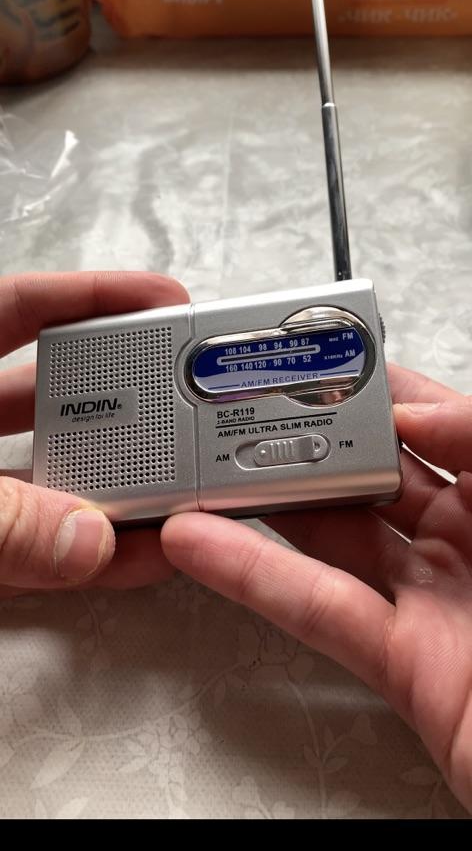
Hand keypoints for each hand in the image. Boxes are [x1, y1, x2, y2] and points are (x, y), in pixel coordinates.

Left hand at [0, 270, 187, 597]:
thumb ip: (0, 521)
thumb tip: (87, 539)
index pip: (15, 305)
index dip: (90, 294)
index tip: (162, 299)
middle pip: (55, 393)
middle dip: (127, 398)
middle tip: (191, 402)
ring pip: (55, 476)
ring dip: (117, 488)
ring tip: (184, 490)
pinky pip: (39, 544)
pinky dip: (85, 554)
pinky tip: (137, 556)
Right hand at [161, 365, 471, 812]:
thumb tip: (411, 412)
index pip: (433, 422)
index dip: (374, 389)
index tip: (316, 358)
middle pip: (370, 475)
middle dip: (305, 439)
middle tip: (241, 405)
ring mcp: (437, 602)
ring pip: (333, 539)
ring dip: (264, 503)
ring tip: (202, 463)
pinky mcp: (406, 668)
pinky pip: (320, 612)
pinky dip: (255, 578)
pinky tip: (208, 545)